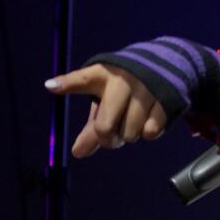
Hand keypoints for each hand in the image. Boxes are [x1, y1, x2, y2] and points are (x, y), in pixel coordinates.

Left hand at [45, 64, 168, 157]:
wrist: (167, 66)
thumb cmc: (124, 90)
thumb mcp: (105, 102)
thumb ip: (91, 129)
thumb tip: (78, 153)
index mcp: (101, 75)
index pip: (82, 80)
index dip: (67, 84)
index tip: (51, 86)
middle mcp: (122, 80)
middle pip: (105, 126)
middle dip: (107, 138)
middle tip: (111, 135)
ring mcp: (145, 89)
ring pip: (130, 133)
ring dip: (130, 135)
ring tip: (133, 120)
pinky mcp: (165, 98)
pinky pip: (151, 132)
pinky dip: (149, 132)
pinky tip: (150, 118)